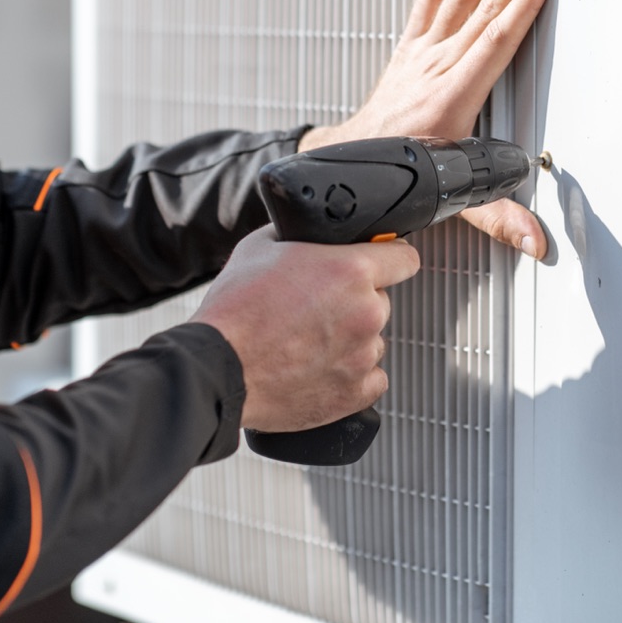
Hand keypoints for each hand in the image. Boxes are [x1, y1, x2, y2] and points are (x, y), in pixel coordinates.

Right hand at [191, 225, 420, 431]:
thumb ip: (301, 234)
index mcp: (352, 270)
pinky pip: (370, 379)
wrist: (216, 369)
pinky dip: (350, 375)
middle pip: (380, 300)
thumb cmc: (234, 310)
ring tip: (308, 343)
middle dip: (356, 302)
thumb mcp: (261, 246)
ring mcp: (363, 355)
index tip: (381, 265)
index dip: (390, 258)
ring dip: (351, 340)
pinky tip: (319, 369)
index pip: (405, 258)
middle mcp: (366, 312)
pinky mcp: (355, 393)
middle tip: (317, 309)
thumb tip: (313, 229)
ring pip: (373, 340)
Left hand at [301, 0, 551, 257]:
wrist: (346, 167)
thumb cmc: (396, 178)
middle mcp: (435, 67)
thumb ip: (497, 217)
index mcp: (450, 99)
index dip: (521, 4)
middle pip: (483, 5)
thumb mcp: (448, 201)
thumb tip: (536, 241)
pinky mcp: (411, 46)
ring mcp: (421, 52)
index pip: (494, 42)